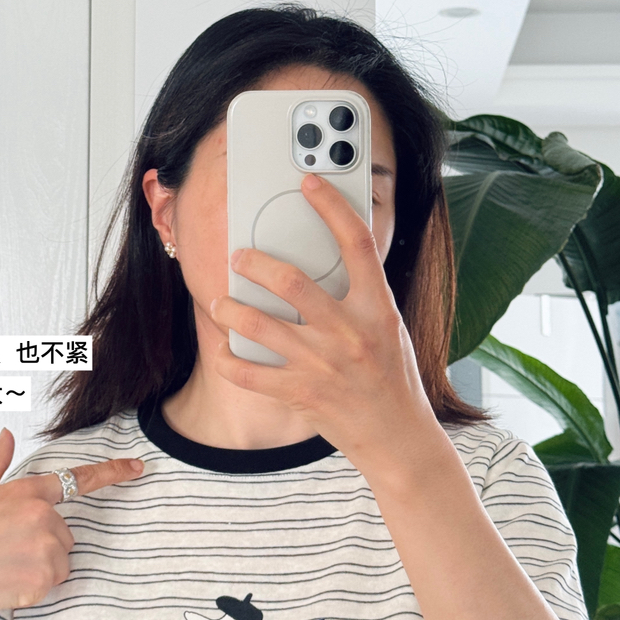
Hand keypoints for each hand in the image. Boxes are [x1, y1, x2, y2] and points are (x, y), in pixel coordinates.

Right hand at [0, 428, 144, 619]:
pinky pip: (53, 582)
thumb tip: (6, 434)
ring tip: (3, 564)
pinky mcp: (44, 578)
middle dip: (42, 541)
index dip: (112, 472)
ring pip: (61, 559)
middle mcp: (42, 516)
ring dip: (40, 565)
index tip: (138, 467)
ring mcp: (45, 547)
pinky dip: (35, 586)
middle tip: (5, 548)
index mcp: (27, 491)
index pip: (78, 479)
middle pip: (65, 532)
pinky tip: (6, 581)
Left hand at [211, 173, 439, 476]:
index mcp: (378, 308)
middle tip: (240, 257)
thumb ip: (360, 295)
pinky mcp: (300, 394)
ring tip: (219, 301)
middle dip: (255, 263)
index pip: (357, 243)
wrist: (399, 437)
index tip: (310, 182)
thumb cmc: (394, 378)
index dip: (332, 206)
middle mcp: (350, 332)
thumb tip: (325, 261)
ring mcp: (323, 365)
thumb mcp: (389, 327)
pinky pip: (248, 372)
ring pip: (258, 324)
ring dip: (229, 309)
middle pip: (292, 281)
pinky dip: (227, 359)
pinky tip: (222, 350)